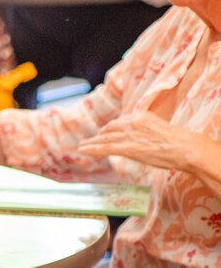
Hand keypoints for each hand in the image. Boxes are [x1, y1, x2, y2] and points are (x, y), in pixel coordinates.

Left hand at [78, 111, 207, 173]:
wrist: (184, 147)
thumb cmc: (178, 142)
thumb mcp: (161, 129)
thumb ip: (148, 130)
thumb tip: (145, 137)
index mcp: (141, 117)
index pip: (121, 121)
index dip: (112, 128)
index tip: (106, 131)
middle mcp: (132, 123)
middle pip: (110, 129)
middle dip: (101, 135)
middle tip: (93, 139)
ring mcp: (129, 136)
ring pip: (105, 139)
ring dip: (92, 142)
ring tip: (82, 146)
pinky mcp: (127, 148)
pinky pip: (105, 148)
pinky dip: (92, 149)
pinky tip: (83, 150)